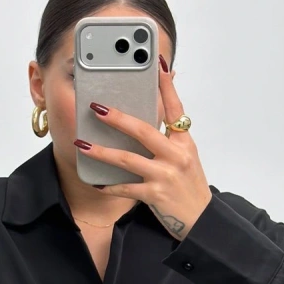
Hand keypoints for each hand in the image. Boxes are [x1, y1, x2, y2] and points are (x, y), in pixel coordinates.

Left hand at [75, 57, 212, 240]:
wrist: (200, 220)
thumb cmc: (190, 186)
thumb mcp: (186, 156)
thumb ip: (171, 135)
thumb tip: (158, 111)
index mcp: (184, 142)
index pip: (175, 108)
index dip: (166, 85)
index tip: (157, 63)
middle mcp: (177, 155)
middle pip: (144, 130)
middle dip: (118, 118)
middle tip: (96, 107)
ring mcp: (166, 176)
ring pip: (128, 159)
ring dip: (102, 151)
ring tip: (83, 144)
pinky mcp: (155, 195)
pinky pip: (126, 187)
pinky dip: (109, 185)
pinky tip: (95, 181)